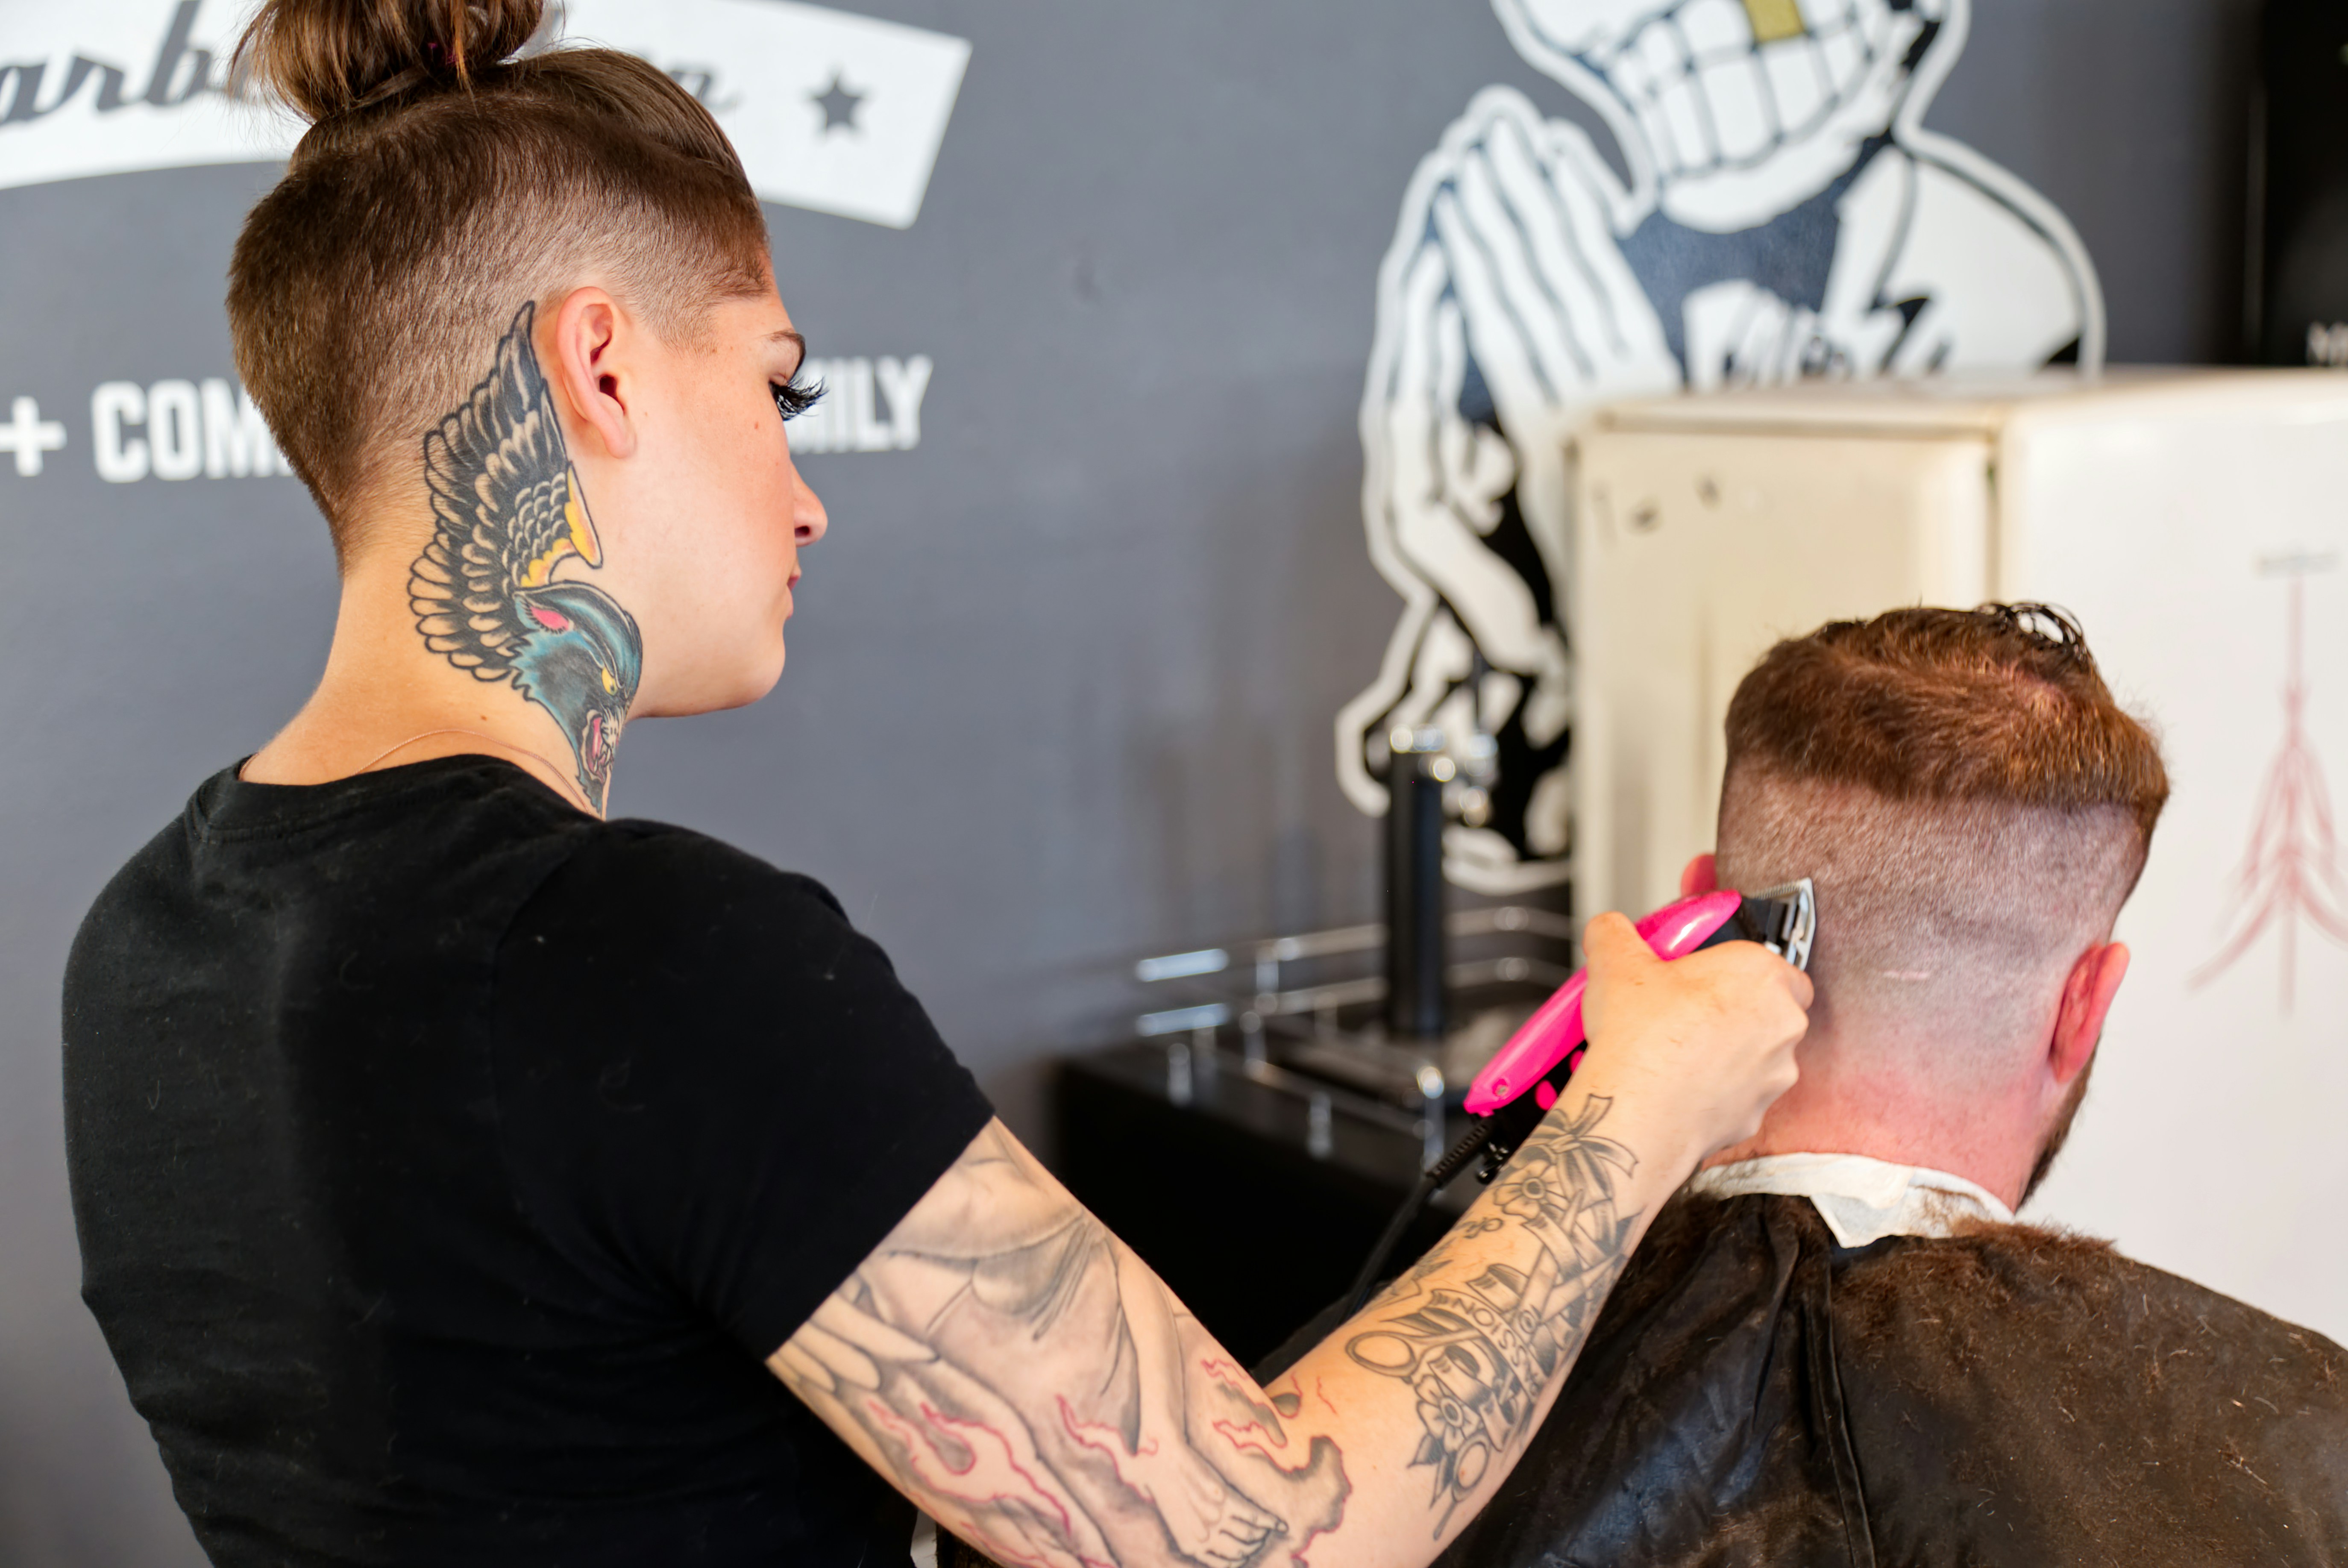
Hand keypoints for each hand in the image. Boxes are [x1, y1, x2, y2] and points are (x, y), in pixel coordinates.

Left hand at [1119, 1441, 1282, 1567]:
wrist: (1161, 1459)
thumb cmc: (1166, 1488)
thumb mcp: (1177, 1521)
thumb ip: (1197, 1535)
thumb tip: (1217, 1543)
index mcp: (1190, 1545)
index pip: (1225, 1564)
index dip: (1240, 1560)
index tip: (1248, 1554)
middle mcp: (1204, 1537)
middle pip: (1240, 1551)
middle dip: (1254, 1547)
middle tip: (1261, 1540)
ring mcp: (1215, 1518)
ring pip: (1250, 1535)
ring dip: (1263, 1534)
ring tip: (1269, 1530)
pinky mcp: (1225, 1499)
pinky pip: (1254, 1516)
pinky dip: (1270, 1522)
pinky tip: (1280, 1525)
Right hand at [1572, 911, 1809, 1167]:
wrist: (1637, 1112)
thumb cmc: (1641, 1040)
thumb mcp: (1614, 961)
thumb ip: (1614, 932)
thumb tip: (1608, 929)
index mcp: (1761, 974)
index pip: (1775, 961)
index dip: (1737, 968)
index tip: (1706, 973)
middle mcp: (1782, 1023)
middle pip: (1767, 1007)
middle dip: (1732, 1009)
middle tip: (1687, 1009)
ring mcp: (1775, 1072)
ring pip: (1757, 1054)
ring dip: (1727, 1051)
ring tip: (1676, 1049)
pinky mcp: (1757, 1112)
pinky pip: (1741, 1093)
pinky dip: (1716, 1089)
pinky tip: (1679, 1083)